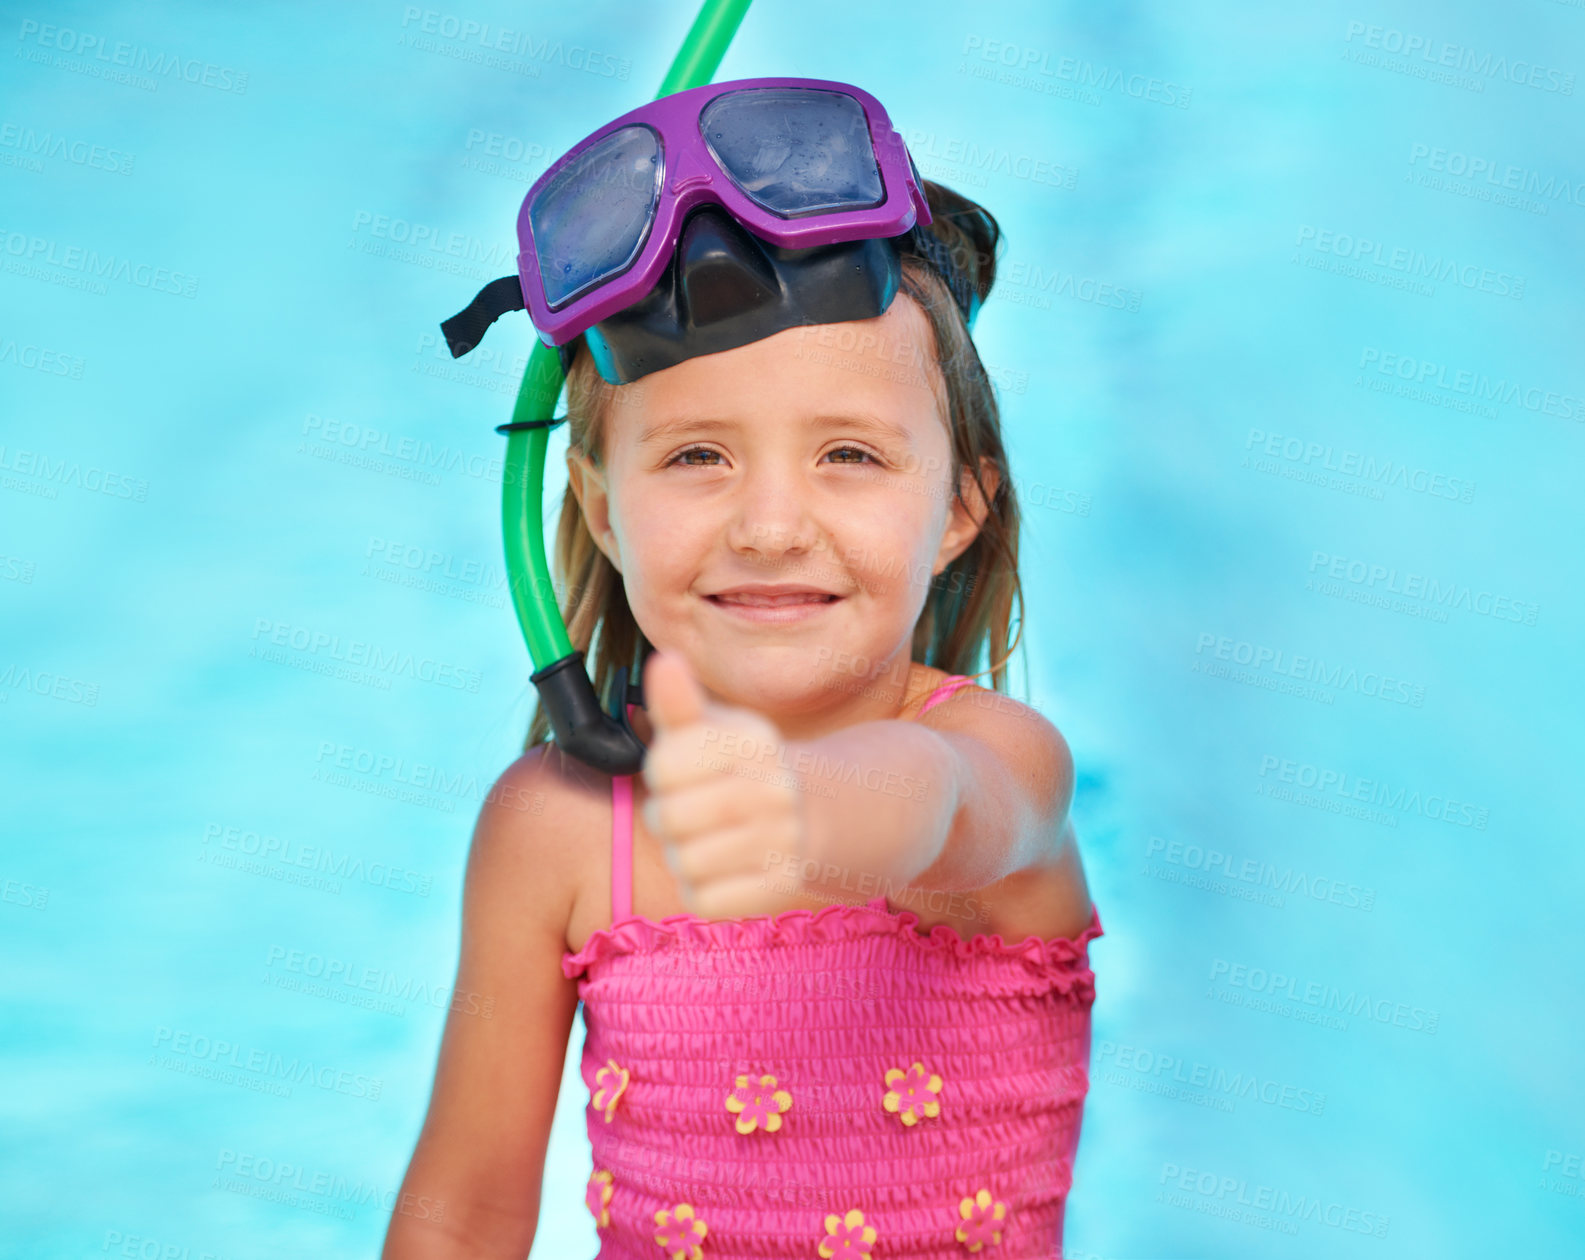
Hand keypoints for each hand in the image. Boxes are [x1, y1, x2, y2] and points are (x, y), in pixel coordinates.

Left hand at [639, 650, 811, 919]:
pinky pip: (705, 900)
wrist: (817, 815)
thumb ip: (681, 703)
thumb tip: (664, 661)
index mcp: (756, 742)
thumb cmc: (743, 768)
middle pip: (670, 817)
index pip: (666, 762)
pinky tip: (722, 868)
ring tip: (705, 838)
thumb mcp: (715, 730)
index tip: (679, 768)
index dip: (660, 769)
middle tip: (687, 809)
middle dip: (666, 816)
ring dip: (683, 854)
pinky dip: (701, 888)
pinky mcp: (781, 888)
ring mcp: (783, 841)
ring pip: (685, 862)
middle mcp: (777, 789)